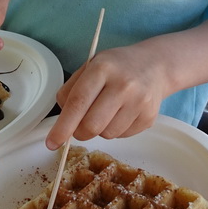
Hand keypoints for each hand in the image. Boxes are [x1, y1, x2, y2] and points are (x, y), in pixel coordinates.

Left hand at [45, 43, 164, 149]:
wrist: (155, 65)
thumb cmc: (116, 67)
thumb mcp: (91, 66)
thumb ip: (71, 90)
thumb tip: (62, 121)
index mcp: (102, 68)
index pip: (78, 102)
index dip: (62, 126)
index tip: (52, 142)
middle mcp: (123, 85)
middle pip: (91, 125)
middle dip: (79, 132)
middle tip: (79, 126)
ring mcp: (139, 102)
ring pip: (106, 134)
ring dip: (100, 129)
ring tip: (107, 110)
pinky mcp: (149, 117)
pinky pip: (122, 136)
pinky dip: (115, 130)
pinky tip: (122, 112)